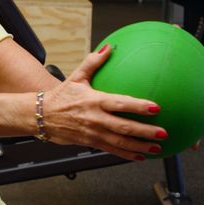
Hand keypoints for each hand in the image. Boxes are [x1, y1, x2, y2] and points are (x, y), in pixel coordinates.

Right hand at [41, 45, 165, 160]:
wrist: (41, 116)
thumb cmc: (61, 96)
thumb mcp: (77, 77)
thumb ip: (93, 62)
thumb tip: (109, 47)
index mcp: (94, 101)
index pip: (120, 104)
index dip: (138, 106)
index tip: (155, 108)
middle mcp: (95, 118)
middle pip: (124, 127)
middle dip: (145, 131)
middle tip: (163, 132)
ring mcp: (93, 133)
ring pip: (120, 142)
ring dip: (140, 146)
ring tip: (156, 148)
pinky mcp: (90, 142)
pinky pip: (111, 150)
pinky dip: (126, 154)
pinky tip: (139, 157)